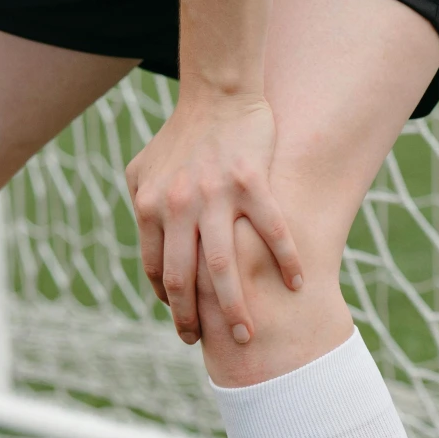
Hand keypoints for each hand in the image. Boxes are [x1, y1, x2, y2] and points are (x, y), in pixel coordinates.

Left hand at [125, 90, 303, 344]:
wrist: (217, 93)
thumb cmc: (179, 134)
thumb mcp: (142, 169)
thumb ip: (140, 207)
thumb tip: (146, 246)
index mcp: (150, 207)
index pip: (157, 270)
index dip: (170, 302)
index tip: (186, 321)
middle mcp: (178, 206)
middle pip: (185, 280)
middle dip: (194, 320)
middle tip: (209, 345)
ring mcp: (215, 195)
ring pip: (224, 267)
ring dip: (235, 308)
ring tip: (246, 337)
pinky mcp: (251, 183)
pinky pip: (272, 231)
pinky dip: (287, 262)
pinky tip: (298, 285)